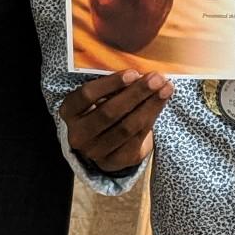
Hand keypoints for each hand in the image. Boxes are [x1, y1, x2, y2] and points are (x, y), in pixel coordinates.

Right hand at [58, 70, 173, 173]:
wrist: (102, 142)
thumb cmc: (100, 108)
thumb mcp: (96, 96)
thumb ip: (110, 86)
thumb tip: (139, 72)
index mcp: (68, 112)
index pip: (86, 95)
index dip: (110, 84)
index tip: (133, 73)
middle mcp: (78, 134)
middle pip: (109, 113)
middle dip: (136, 93)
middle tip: (157, 78)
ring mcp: (94, 151)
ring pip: (126, 127)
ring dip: (149, 106)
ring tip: (165, 88)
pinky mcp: (114, 161)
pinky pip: (136, 138)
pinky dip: (151, 118)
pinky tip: (161, 103)